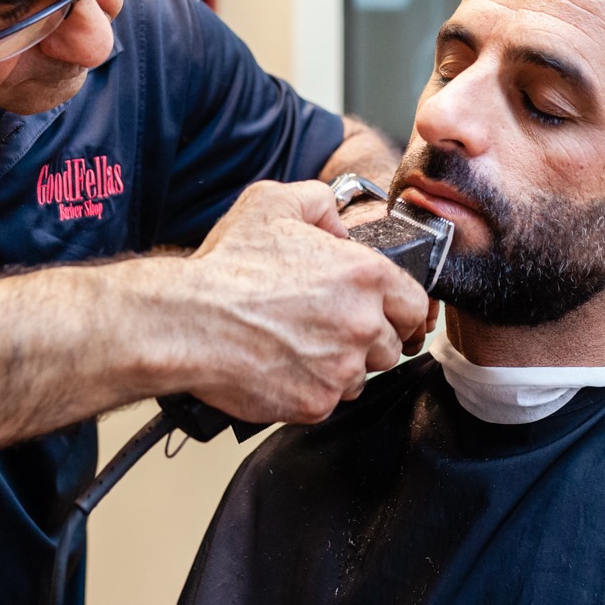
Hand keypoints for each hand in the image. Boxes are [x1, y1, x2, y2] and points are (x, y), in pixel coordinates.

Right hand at [163, 180, 430, 424]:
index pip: (415, 304)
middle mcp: (362, 324)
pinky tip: (282, 365)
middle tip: (328, 326)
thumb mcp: (273, 202)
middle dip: (366, 337)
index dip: (400, 308)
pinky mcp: (317, 403)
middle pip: (391, 344)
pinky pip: (329, 400)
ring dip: (340, 365)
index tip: (386, 314)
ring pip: (361, 376)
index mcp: (365, 275)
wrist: (189, 321)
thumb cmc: (228, 266)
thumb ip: (319, 202)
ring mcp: (341, 368)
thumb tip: (338, 225)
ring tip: (299, 345)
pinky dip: (311, 387)